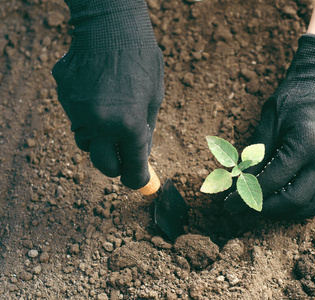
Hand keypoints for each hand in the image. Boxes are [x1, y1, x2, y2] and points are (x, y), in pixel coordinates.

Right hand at [52, 0, 163, 188]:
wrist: (112, 26)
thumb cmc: (142, 60)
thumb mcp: (154, 98)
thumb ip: (144, 130)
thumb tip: (139, 155)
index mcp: (129, 126)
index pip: (132, 169)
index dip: (136, 179)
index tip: (138, 181)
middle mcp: (101, 124)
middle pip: (103, 165)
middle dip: (115, 165)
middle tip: (123, 157)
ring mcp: (78, 111)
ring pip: (86, 141)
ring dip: (99, 139)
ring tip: (110, 115)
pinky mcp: (64, 97)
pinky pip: (75, 116)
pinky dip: (86, 114)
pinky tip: (96, 93)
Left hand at [225, 34, 314, 219]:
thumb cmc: (292, 102)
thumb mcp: (268, 123)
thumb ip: (254, 155)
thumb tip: (238, 183)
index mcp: (305, 143)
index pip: (273, 180)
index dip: (248, 195)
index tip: (229, 204)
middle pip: (296, 199)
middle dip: (267, 208)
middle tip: (248, 205)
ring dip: (290, 212)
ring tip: (269, 207)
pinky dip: (310, 206)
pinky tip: (292, 201)